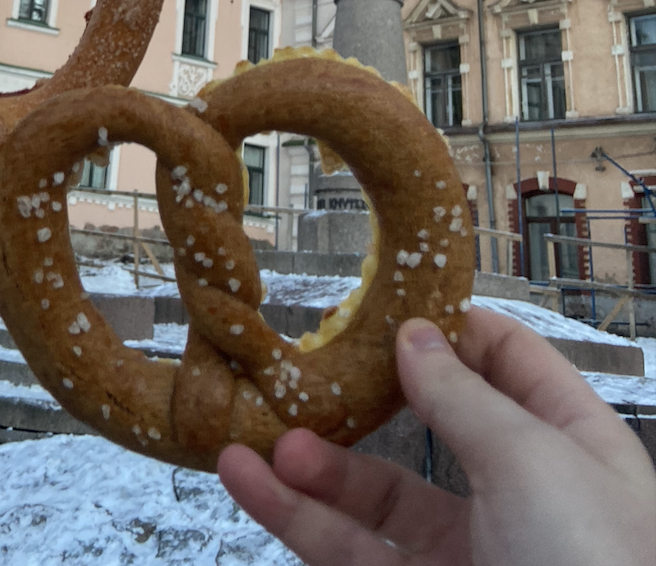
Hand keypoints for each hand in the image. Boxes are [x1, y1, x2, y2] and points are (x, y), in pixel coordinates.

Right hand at [218, 308, 655, 565]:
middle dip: (362, 397)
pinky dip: (292, 515)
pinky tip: (248, 481)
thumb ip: (463, 395)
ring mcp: (464, 550)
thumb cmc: (593, 562)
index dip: (446, 327)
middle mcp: (515, 492)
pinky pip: (345, 549)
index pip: (505, 360)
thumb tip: (415, 331)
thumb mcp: (533, 460)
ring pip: (372, 496)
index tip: (380, 303)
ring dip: (312, 465)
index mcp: (567, 442)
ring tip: (261, 438)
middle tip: (303, 365)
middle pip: (426, 426)